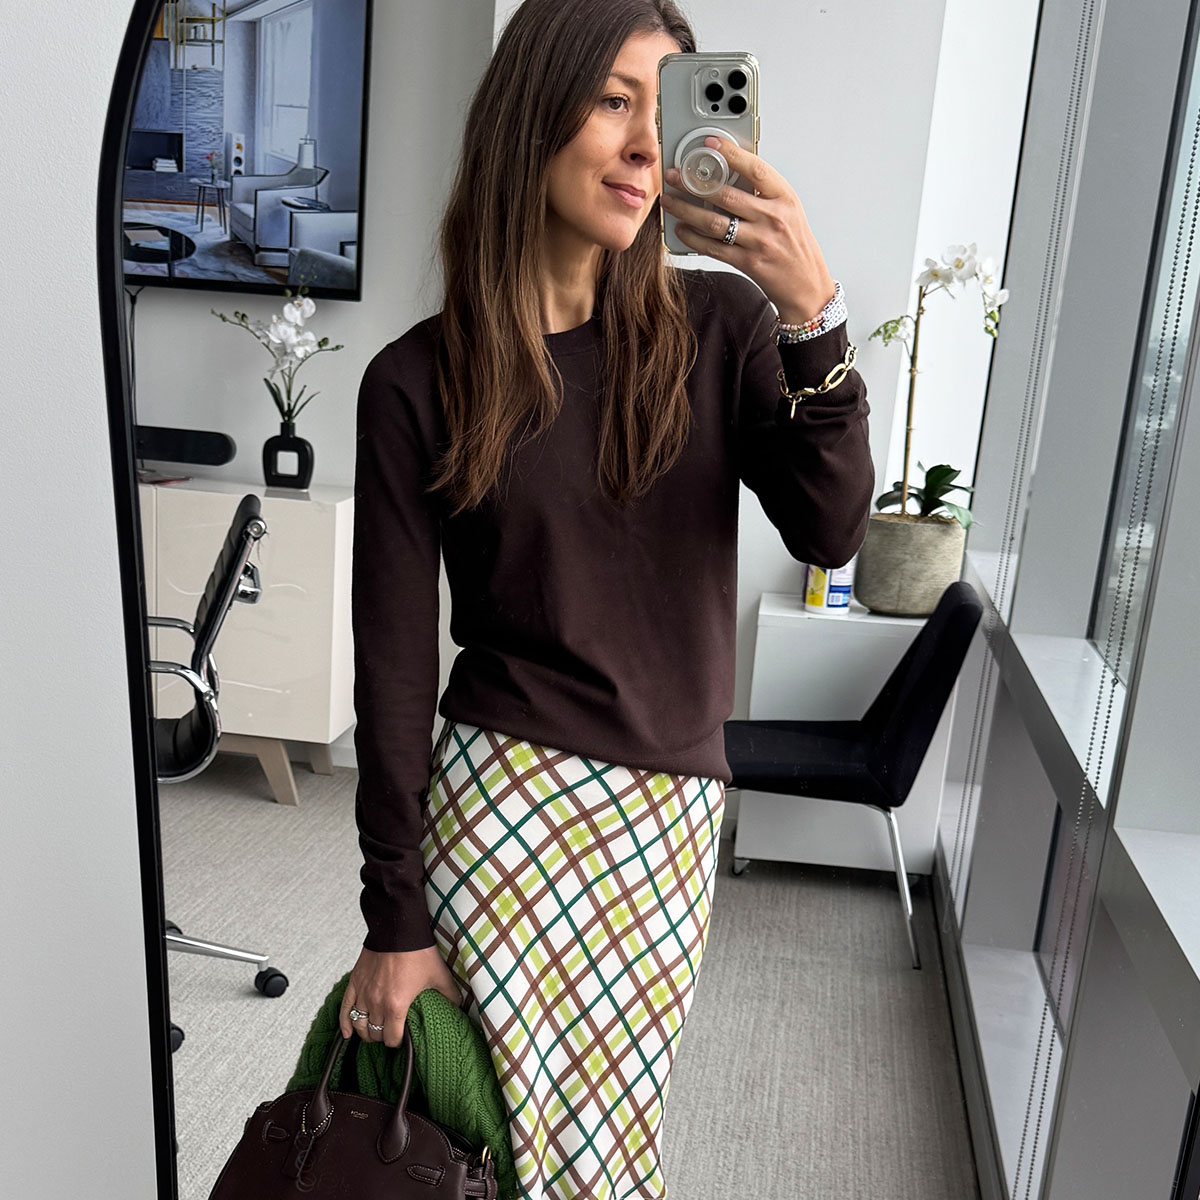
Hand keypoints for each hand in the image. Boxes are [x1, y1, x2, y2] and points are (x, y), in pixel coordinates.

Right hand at [340, 944, 462, 1048]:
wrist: (398, 929)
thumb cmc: (417, 952)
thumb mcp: (439, 975)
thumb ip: (450, 994)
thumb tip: (459, 1005)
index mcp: (396, 1006)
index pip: (391, 1039)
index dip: (397, 1042)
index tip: (401, 1039)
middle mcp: (376, 1004)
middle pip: (374, 1034)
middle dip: (381, 1037)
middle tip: (389, 1033)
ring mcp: (363, 993)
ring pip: (358, 1025)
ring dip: (365, 1032)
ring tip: (372, 1032)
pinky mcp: (355, 982)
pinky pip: (345, 1009)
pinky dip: (344, 1023)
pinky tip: (346, 1032)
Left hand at [660, 136, 835, 322]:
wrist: (807, 285)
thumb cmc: (795, 245)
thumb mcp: (788, 211)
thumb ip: (764, 194)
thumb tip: (728, 173)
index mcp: (784, 198)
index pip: (755, 169)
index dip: (730, 154)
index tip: (709, 144)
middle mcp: (773, 218)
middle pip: (726, 195)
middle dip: (693, 183)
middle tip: (674, 175)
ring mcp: (760, 241)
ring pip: (714, 222)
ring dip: (686, 210)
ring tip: (669, 201)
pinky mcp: (748, 263)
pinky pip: (713, 248)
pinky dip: (693, 238)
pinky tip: (680, 229)